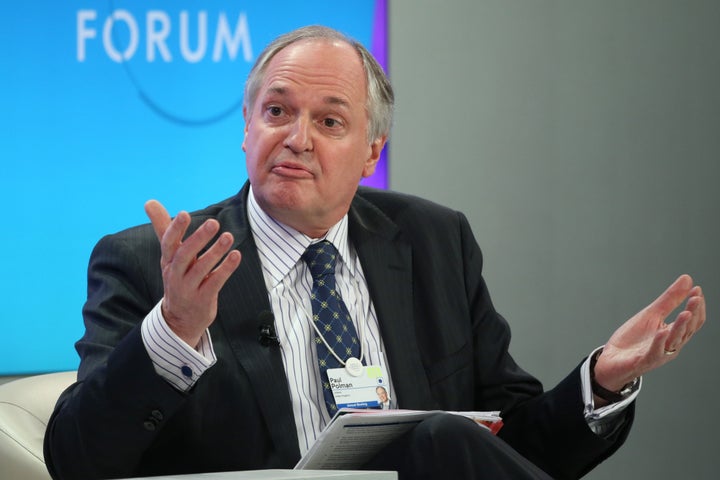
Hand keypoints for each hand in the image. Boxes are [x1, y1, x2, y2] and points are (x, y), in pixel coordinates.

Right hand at [144, 200, 241, 347]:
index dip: (175, 229)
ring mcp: (188, 288)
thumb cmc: (178, 278)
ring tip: (228, 236)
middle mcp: (175, 274)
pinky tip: (236, 255)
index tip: (183, 213)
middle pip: (184, 255)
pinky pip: (215, 282)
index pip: (168, 243)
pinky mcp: (203, 300)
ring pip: (201, 269)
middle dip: (198, 239)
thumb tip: (149, 201)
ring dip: (215, 252)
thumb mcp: (169, 255)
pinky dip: (225, 269)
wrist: (180, 319)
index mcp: (168, 261)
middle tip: (213, 223)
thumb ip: (163, 227)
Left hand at [593, 274, 704, 398]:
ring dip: (680, 326)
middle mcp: (670, 346)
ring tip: (686, 312)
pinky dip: (659, 341)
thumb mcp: (651, 315)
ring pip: (674, 341)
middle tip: (696, 298)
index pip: (692, 321)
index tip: (697, 290)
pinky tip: (662, 331)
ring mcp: (658, 354)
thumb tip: (687, 280)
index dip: (697, 306)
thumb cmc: (633, 340)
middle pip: (687, 330)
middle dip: (693, 313)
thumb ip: (669, 299)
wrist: (611, 360)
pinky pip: (654, 352)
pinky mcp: (644, 360)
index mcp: (673, 334)